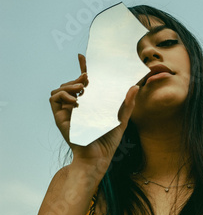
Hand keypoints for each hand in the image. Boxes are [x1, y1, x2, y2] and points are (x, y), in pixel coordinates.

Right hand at [49, 54, 139, 169]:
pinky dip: (63, 94)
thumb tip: (135, 87)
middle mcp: (78, 105)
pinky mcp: (60, 117)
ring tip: (83, 89)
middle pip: (72, 82)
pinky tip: (76, 101)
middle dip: (78, 75)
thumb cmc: (108, 141)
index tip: (83, 57)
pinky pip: (54, 98)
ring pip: (61, 88)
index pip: (85, 82)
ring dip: (70, 84)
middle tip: (88, 78)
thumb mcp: (122, 119)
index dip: (83, 68)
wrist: (97, 157)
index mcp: (91, 103)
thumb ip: (127, 104)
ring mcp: (67, 111)